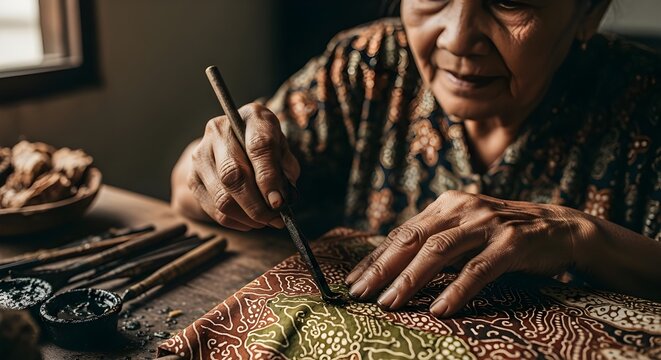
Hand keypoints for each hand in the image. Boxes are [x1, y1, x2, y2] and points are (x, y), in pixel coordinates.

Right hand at [188, 103, 299, 230]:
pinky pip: (214, 209)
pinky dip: (236, 221)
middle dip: (257, 205)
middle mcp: (219, 131)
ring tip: (265, 221)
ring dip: (247, 216)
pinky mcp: (192, 178)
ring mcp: (200, 154)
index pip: (259, 146)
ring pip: (222, 197)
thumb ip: (286, 169)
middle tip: (275, 219)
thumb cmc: (264, 147)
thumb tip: (281, 198)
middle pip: (234, 175)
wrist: (229, 143)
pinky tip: (250, 221)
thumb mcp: (283, 150)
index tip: (279, 201)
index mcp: (251, 117)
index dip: (269, 178)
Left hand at [345, 190, 584, 316]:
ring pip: (439, 251)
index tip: (354, 281)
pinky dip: (457, 290)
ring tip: (390, 303)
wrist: (561, 228)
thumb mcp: (465, 231)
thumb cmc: (503, 236)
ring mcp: (487, 224)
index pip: (402, 233)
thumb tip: (393, 267)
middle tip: (360, 293)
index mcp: (446, 205)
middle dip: (383, 268)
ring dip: (411, 279)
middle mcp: (462, 209)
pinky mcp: (512, 242)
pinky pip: (478, 269)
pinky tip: (440, 310)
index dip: (376, 258)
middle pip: (413, 239)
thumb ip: (435, 241)